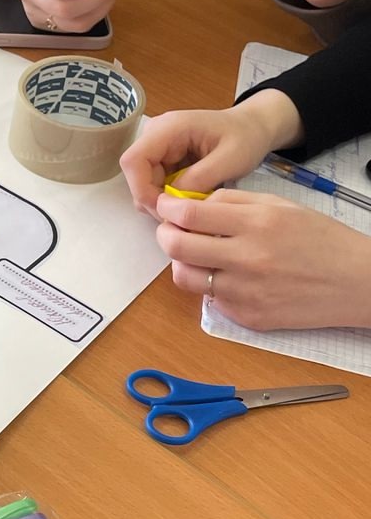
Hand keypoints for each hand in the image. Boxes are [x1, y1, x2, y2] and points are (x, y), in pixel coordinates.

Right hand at [121, 90, 303, 214]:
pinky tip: (189, 200)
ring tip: (189, 209)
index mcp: (169, 128)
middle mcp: (156, 134)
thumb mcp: (230, 159)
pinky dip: (168, 196)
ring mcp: (158, 145)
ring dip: (162, 199)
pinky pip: (155, 182)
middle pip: (136, 174)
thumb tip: (173, 202)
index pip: (133, 160)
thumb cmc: (246, 138)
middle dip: (154, 199)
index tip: (166, 210)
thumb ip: (200, 179)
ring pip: (143, 181)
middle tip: (181, 218)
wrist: (253, 127)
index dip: (141, 189)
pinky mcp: (163, 157)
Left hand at [155, 188, 370, 329]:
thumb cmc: (321, 239)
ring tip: (197, 255)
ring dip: (183, 262)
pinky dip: (211, 286)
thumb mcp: (281, 205)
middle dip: (166, 234)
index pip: (189, 215)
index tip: (167, 207)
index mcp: (256, 223)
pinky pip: (211, 299)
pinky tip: (229, 277)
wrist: (357, 283)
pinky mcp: (248, 317)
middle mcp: (247, 258)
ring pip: (185, 277)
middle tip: (171, 231)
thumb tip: (196, 204)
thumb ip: (235, 201)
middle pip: (177, 246)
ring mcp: (245, 292)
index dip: (169, 209)